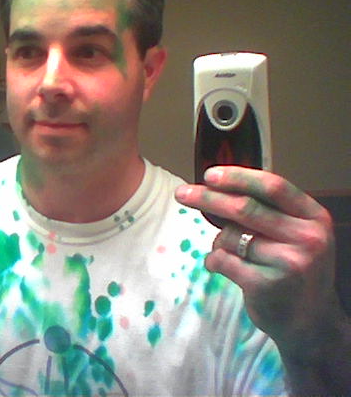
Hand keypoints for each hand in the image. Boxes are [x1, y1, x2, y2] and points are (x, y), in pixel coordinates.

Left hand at [174, 166, 340, 360]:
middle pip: (245, 208)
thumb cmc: (294, 268)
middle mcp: (307, 238)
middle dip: (208, 198)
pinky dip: (213, 260)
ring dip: (218, 241)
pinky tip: (221, 266)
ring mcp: (289, 263)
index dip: (238, 177)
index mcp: (314, 217)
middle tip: (181, 193)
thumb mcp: (297, 234)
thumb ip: (269, 210)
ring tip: (230, 252)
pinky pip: (223, 260)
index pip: (273, 186)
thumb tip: (216, 185)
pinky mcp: (267, 286)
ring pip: (230, 236)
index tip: (209, 174)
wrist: (311, 321)